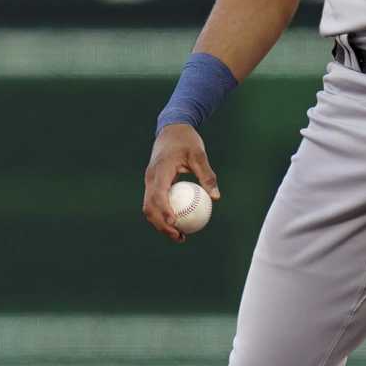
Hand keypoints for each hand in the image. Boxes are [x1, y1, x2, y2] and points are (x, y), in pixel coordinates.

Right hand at [143, 123, 220, 242]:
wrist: (171, 129)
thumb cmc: (187, 141)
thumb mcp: (199, 155)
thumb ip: (207, 176)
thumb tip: (216, 197)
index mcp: (159, 171)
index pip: (158, 195)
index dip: (164, 211)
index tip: (175, 223)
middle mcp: (150, 178)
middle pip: (149, 207)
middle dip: (161, 225)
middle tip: (179, 236)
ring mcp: (150, 182)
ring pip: (149, 208)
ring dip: (161, 224)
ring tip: (179, 236)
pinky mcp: (153, 184)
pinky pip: (155, 203)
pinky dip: (164, 215)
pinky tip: (179, 223)